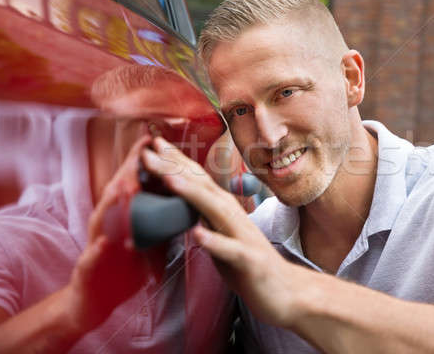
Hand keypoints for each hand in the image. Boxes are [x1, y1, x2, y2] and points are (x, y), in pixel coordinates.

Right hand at [67, 135, 165, 330]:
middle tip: (143, 150)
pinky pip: (91, 259)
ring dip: (113, 202)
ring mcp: (93, 245)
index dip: (142, 162)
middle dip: (129, 170)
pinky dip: (97, 250)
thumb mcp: (144, 238)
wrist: (94, 301)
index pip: (131, 183)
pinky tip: (103, 242)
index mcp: (120, 216)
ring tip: (125, 186)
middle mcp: (105, 225)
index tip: (156, 139)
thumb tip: (181, 197)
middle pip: (115, 192)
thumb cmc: (121, 265)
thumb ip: (158, 217)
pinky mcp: (87, 270)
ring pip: (101, 219)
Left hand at [142, 137, 305, 327]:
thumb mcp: (220, 234)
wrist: (284, 290)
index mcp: (224, 210)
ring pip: (216, 211)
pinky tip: (198, 234)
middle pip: (202, 187)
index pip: (198, 180)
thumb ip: (204, 217)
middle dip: (176, 168)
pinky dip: (214, 241)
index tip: (153, 144)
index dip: (176, 161)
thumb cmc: (247, 262)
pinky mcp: (249, 261)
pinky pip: (231, 251)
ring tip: (169, 179)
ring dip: (193, 194)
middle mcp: (233, 217)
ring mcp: (243, 237)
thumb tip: (180, 203)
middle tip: (149, 149)